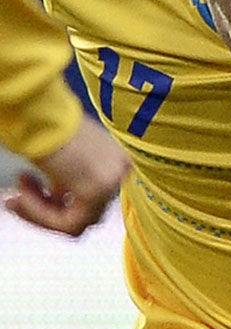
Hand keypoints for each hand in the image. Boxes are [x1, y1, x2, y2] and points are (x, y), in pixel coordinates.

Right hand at [4, 119, 127, 235]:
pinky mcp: (96, 191)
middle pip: (86, 211)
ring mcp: (111, 183)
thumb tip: (58, 197)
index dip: (54, 201)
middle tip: (14, 196)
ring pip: (77, 221)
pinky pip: (70, 223)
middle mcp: (119, 171)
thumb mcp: (62, 152)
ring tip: (16, 193)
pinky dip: (41, 215)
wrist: (34, 106)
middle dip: (45, 208)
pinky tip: (21, 197)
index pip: (92, 197)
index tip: (24, 188)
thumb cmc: (39, 118)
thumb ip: (68, 177)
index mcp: (114, 159)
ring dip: (39, 212)